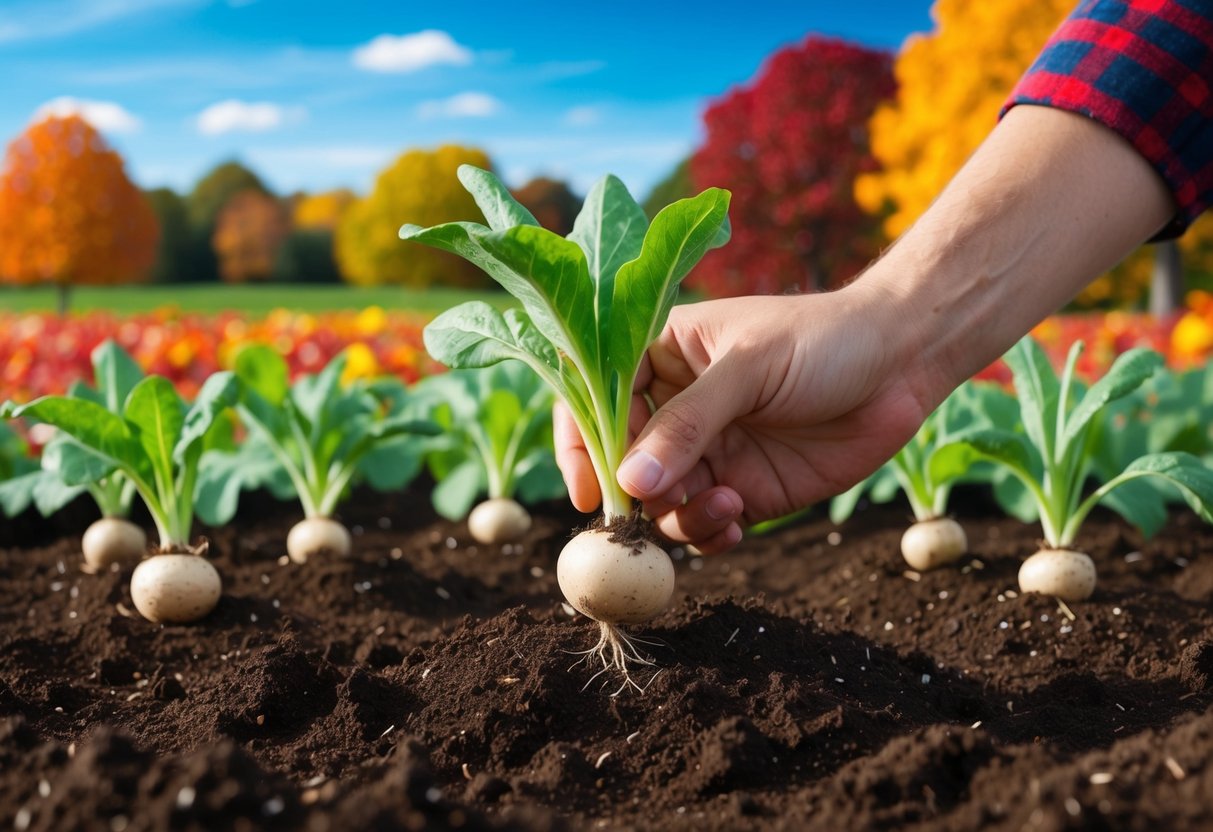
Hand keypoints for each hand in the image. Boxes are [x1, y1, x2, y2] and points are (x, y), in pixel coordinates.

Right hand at [555, 286, 934, 552]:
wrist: (902, 363)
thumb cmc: (821, 340)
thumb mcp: (748, 368)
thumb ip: (688, 423)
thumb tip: (630, 482)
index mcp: (662, 356)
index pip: (597, 398)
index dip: (582, 443)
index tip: (590, 488)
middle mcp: (677, 408)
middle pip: (624, 462)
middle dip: (635, 494)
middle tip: (656, 509)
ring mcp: (710, 451)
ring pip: (662, 503)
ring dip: (679, 517)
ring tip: (723, 504)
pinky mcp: (744, 489)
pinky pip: (704, 525)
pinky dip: (709, 535)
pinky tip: (736, 523)